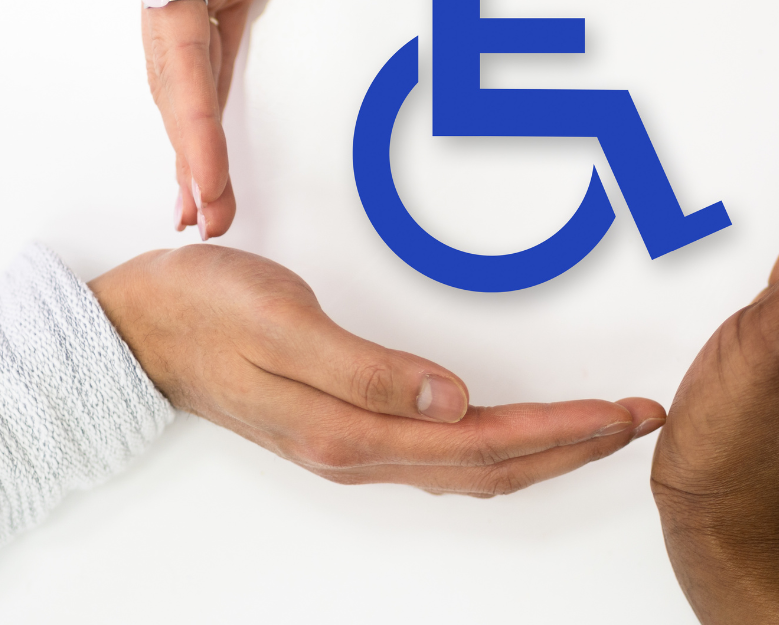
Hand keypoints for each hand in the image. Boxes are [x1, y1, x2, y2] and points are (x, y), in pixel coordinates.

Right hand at [90, 244, 665, 495]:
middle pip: (492, 467)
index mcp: (350, 432)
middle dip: (574, 447)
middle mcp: (358, 453)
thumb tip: (454, 401)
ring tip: (602, 429)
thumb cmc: (204, 311)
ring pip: (472, 468)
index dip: (562, 432)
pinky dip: (501, 447)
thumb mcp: (283, 324)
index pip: (484, 444)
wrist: (136, 328)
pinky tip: (520, 432)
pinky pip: (445, 456)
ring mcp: (352, 447)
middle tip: (641, 421)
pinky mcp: (346, 428)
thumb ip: (367, 368)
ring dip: (544, 451)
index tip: (622, 414)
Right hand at [130, 0, 380, 238]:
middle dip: (189, 150)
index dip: (189, 125)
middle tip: (204, 219)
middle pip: (176, 74)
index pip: (175, 52)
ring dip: (196, 135)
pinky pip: (215, 47)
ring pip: (192, 70)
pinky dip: (211, 98)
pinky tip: (210, 136)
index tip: (203, 184)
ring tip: (205, 201)